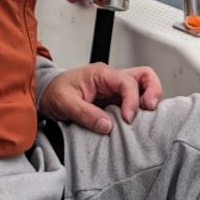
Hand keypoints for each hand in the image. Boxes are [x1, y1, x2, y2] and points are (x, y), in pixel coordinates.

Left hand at [40, 63, 162, 134]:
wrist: (46, 95)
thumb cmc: (54, 92)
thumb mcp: (64, 102)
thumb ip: (84, 113)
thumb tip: (107, 125)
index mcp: (101, 74)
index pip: (127, 81)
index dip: (132, 100)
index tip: (127, 118)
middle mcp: (112, 79)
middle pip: (144, 76)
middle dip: (152, 91)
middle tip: (149, 111)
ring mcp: (115, 90)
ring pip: (143, 88)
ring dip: (149, 102)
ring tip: (146, 119)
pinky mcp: (115, 102)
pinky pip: (134, 103)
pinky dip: (140, 112)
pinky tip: (136, 125)